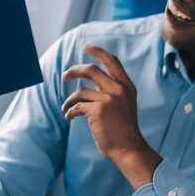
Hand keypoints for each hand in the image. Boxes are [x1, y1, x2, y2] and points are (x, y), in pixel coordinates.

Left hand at [62, 44, 161, 187]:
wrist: (128, 148)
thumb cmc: (123, 129)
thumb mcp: (124, 105)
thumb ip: (111, 90)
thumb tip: (89, 81)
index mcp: (126, 86)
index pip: (112, 61)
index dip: (98, 52)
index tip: (86, 47)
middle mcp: (118, 89)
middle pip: (91, 69)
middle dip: (75, 70)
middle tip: (65, 75)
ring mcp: (108, 99)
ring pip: (80, 91)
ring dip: (69, 100)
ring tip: (66, 107)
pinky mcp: (97, 110)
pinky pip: (77, 106)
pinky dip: (70, 111)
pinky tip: (69, 116)